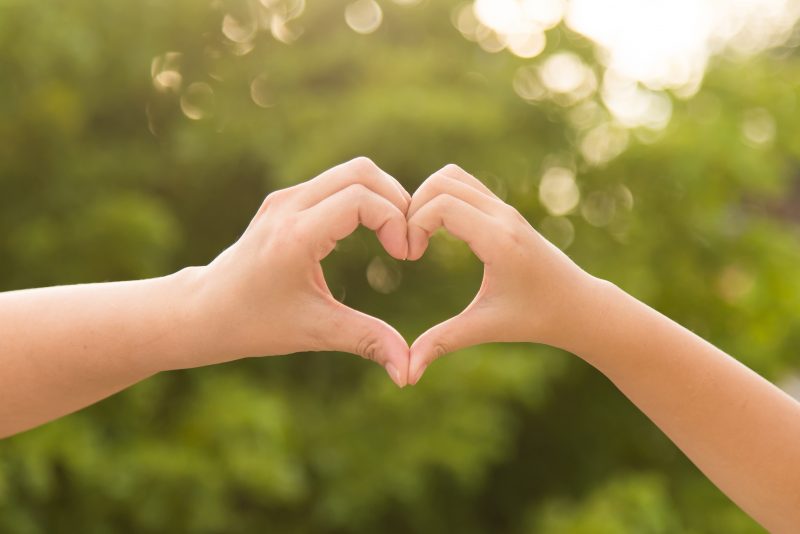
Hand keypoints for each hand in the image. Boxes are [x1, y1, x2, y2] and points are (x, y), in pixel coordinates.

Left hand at [183, 157, 411, 385]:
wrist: (204, 310)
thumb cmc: (255, 324)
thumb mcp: (316, 332)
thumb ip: (367, 341)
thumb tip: (408, 373)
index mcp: (295, 236)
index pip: (360, 199)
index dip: (395, 220)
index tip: (405, 256)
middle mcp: (288, 206)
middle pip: (361, 172)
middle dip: (397, 201)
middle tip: (408, 241)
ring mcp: (285, 198)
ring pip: (350, 171)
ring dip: (382, 197)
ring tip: (395, 236)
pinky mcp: (285, 201)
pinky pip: (336, 182)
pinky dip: (363, 198)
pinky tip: (371, 232)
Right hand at [406, 164, 599, 383]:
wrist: (578, 305)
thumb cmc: (535, 318)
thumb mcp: (485, 328)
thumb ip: (442, 343)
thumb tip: (406, 375)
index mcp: (499, 240)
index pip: (442, 204)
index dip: (414, 224)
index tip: (410, 257)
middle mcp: (503, 215)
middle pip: (442, 181)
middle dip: (414, 207)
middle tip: (409, 245)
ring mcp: (505, 208)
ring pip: (452, 176)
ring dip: (426, 198)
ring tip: (419, 236)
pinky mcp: (504, 209)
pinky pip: (464, 184)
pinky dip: (441, 197)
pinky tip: (436, 232)